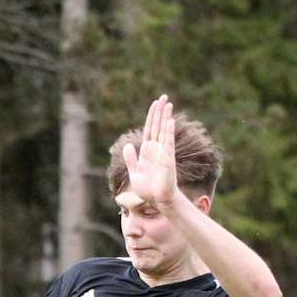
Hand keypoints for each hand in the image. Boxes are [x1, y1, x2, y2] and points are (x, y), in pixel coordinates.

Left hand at [116, 95, 180, 212]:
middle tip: (164, 97)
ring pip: (164, 131)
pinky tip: (169, 121)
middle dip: (160, 111)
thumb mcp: (135, 172)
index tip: (155, 103)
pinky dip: (168, 132)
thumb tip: (127, 145)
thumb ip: (131, 159)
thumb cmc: (147, 188)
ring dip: (165, 117)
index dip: (151, 116)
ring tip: (168, 103)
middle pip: (157, 126)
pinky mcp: (167, 159)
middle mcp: (156, 149)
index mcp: (147, 151)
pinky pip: (168, 143)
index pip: (149, 129)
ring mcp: (163, 153)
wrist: (157, 200)